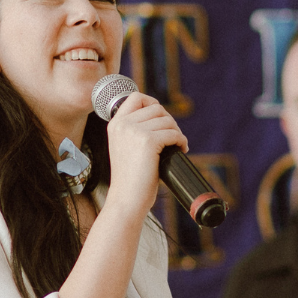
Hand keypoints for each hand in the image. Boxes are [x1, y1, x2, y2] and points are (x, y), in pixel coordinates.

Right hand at [104, 92, 187, 218]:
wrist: (127, 199)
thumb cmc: (130, 178)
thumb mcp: (125, 147)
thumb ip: (135, 130)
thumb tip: (161, 115)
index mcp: (115, 124)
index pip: (136, 97)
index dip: (153, 103)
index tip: (161, 118)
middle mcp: (123, 124)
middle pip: (156, 108)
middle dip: (169, 122)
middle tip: (172, 138)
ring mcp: (134, 131)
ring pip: (167, 120)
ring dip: (176, 132)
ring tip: (176, 146)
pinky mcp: (148, 141)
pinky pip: (174, 133)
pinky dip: (181, 141)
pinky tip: (180, 150)